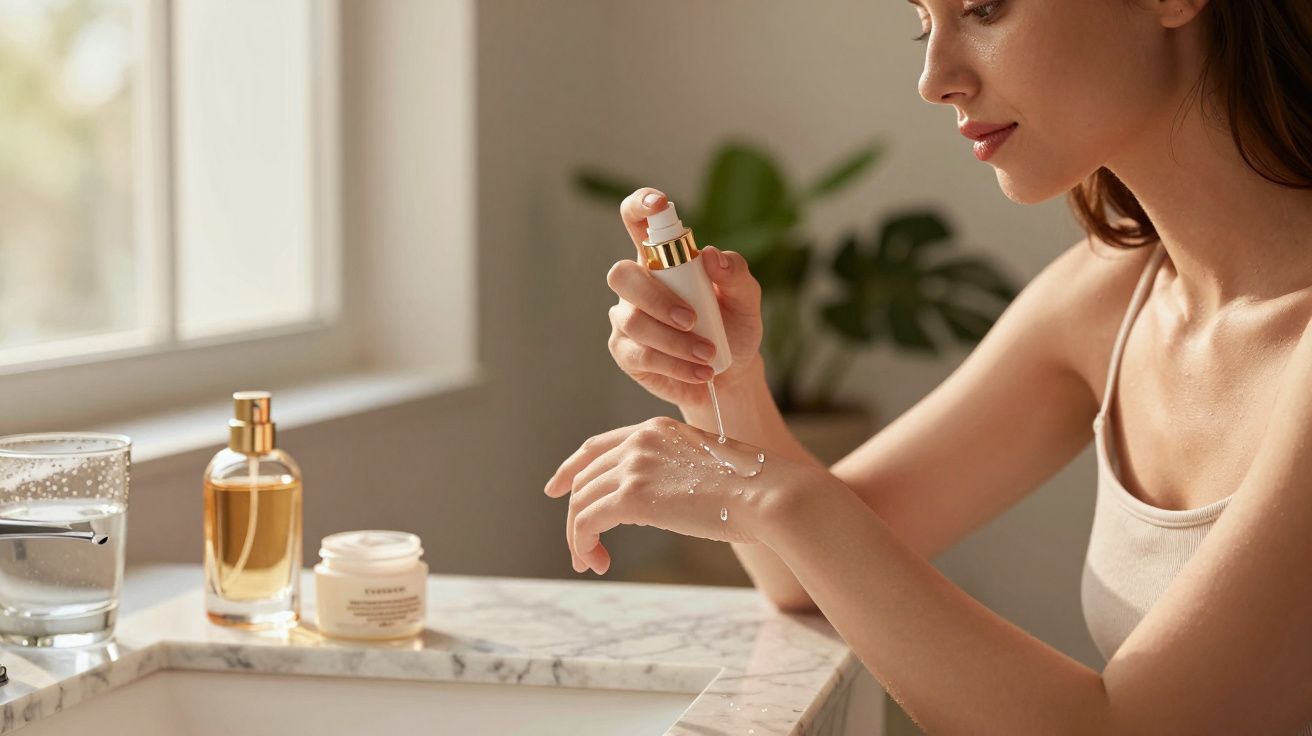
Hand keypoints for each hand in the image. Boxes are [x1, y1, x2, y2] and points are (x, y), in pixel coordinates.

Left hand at [543, 416, 833, 573]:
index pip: (596, 447)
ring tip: (591, 563)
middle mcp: (639, 442)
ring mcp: (634, 466)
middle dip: (577, 515)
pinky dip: (583, 544)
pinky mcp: (631, 496)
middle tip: (583, 551)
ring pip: (581, 502)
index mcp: (656, 430)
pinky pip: (586, 522)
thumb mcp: (705, 470)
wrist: (767, 494)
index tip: (555, 490)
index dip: (570, 468)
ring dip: (578, 537)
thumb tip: (653, 506)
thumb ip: (673, 477)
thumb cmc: (752, 491)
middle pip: (585, 479)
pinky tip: (597, 562)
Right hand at [606, 188, 763, 407]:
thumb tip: (710, 255)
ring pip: (633, 321)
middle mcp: (638, 284)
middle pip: (621, 275)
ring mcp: (627, 318)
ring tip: (707, 355)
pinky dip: (675, 366)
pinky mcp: (625, 353)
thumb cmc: (733, 327)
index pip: (638, 221)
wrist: (730, 374)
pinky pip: (640, 355)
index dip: (640, 206)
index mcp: (663, 259)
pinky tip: (699, 372)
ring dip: (675, 341)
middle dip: (656, 298)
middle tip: (691, 319)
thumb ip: (735, 272)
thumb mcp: (746, 299)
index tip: (658, 204)